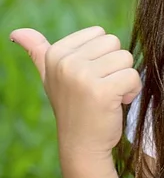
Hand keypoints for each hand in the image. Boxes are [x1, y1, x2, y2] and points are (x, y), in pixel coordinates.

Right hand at [9, 26, 140, 158]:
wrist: (81, 145)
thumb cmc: (71, 106)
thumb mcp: (51, 76)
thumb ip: (37, 50)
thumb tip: (16, 32)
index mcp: (55, 53)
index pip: (100, 33)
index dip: (102, 55)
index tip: (89, 77)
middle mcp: (65, 62)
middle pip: (114, 42)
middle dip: (115, 65)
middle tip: (101, 87)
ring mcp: (82, 77)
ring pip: (126, 58)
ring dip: (125, 78)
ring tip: (109, 95)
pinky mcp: (102, 91)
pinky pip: (132, 76)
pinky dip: (132, 90)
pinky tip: (117, 103)